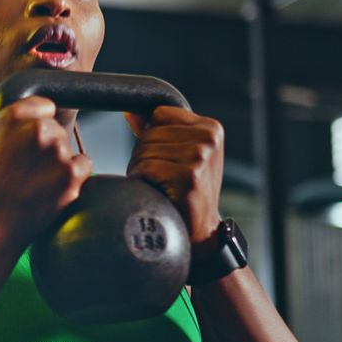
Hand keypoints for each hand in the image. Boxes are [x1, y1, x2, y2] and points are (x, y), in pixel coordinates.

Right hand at [0, 97, 91, 244]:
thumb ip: (10, 117)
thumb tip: (33, 109)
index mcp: (16, 118)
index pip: (44, 106)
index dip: (38, 121)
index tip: (32, 137)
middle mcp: (40, 131)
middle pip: (56, 129)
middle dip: (47, 144)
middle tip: (30, 166)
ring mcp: (59, 153)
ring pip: (67, 148)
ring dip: (58, 160)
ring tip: (36, 180)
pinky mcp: (72, 175)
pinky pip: (83, 164)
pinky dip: (74, 173)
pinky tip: (53, 185)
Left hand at [125, 106, 223, 249]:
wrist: (200, 230)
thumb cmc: (187, 191)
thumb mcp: (181, 153)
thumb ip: (158, 129)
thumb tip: (130, 111)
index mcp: (210, 127)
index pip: (159, 114)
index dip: (152, 136)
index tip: (165, 158)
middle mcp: (209, 138)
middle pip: (150, 132)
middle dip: (145, 155)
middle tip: (160, 177)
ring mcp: (200, 156)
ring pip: (145, 150)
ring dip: (142, 169)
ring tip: (160, 184)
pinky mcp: (188, 176)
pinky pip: (146, 168)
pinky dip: (142, 181)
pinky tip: (157, 192)